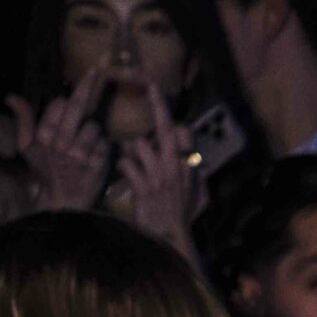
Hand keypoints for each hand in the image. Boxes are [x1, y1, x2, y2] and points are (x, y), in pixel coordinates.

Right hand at [9, 65, 111, 210]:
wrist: (64, 201)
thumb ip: (23, 120)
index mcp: (43, 136)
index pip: (59, 104)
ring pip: (94, 126)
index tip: (79, 85)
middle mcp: (61, 144)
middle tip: (100, 63)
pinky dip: (104, 147)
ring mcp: (81, 155)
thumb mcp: (28, 147)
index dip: (67, 100)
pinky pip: (106, 143)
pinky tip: (97, 156)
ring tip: (86, 145)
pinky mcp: (99, 166)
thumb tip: (11, 96)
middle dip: (89, 83)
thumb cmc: (46, 170)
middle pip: (78, 106)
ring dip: (93, 131)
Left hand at [108, 92, 199, 259]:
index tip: (152, 85)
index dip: (163, 107)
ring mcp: (160, 175)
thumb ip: (189, 168)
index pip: (179, 129)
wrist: (169, 236)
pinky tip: (127, 178)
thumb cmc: (178, 213)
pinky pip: (127, 163)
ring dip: (131, 152)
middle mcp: (176, 165)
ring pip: (138, 145)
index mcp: (187, 164)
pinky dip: (123, 168)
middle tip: (146, 80)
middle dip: (156, 104)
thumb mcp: (194, 190)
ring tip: (135, 166)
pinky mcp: (145, 185)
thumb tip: (189, 150)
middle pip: (163, 128)